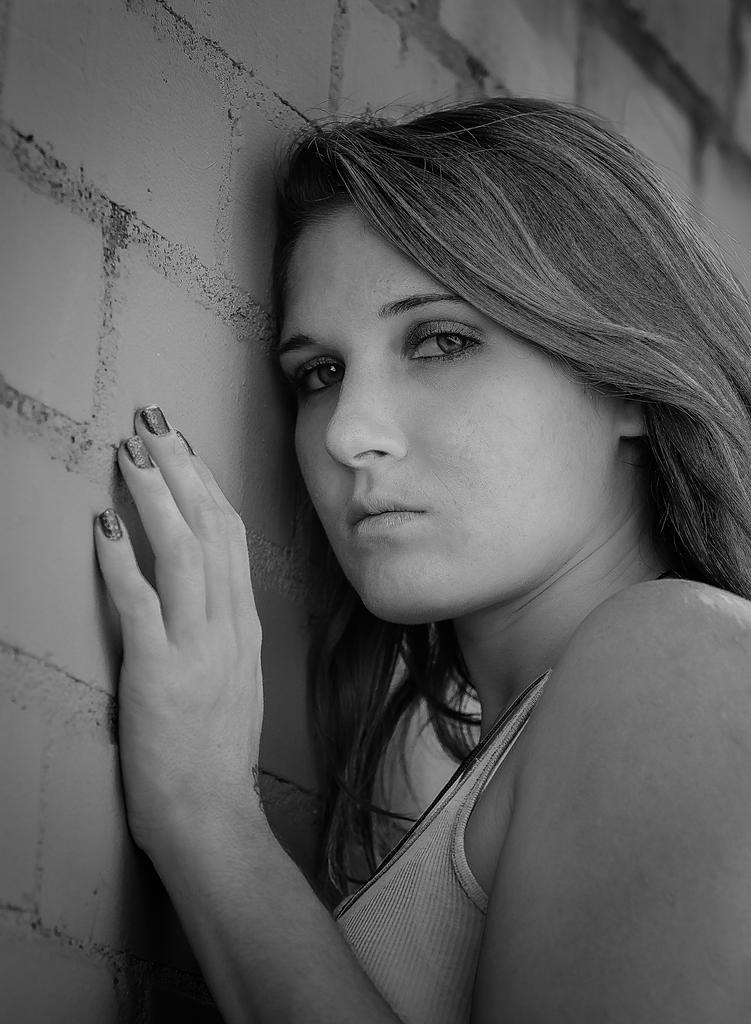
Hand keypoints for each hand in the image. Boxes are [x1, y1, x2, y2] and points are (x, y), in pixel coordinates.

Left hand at [94, 405, 263, 857]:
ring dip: (157, 497)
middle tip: (154, 422)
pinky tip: (104, 525)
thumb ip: (221, 631)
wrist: (212, 816)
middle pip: (212, 528)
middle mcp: (229, 627)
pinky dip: (122, 561)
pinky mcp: (162, 674)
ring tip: (132, 453)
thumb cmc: (216, 754)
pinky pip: (142, 605)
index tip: (185, 446)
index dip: (207, 483)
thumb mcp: (234, 680)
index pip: (233, 536)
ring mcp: (200, 648)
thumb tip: (203, 592)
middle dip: (182, 468)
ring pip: (186, 553)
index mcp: (245, 626)